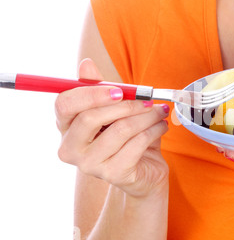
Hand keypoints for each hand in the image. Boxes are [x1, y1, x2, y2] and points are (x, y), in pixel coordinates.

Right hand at [56, 59, 169, 197]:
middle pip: (90, 117)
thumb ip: (100, 88)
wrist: (144, 170)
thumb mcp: (114, 109)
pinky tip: (162, 126)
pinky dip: (154, 130)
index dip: (91, 94)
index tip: (120, 91)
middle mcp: (70, 148)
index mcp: (65, 126)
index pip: (65, 104)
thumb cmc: (126, 135)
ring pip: (121, 129)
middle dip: (127, 104)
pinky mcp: (114, 175)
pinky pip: (137, 144)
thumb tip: (86, 64)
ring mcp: (90, 165)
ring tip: (160, 111)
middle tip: (149, 99)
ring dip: (147, 116)